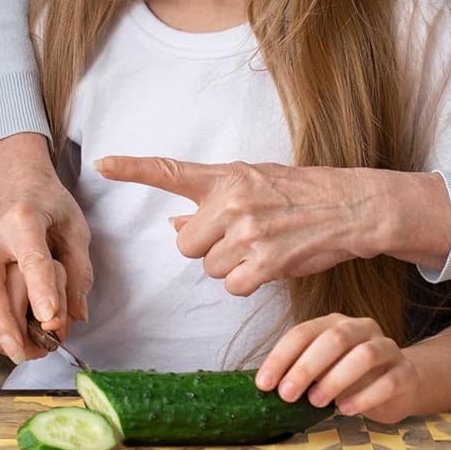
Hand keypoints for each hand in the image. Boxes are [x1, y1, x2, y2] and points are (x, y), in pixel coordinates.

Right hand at [0, 133, 91, 363]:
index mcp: (23, 218)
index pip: (31, 259)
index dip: (41, 292)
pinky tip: (2, 337)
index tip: (50, 321)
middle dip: (6, 327)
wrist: (9, 178)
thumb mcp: (74, 226)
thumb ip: (79, 271)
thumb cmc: (46, 203)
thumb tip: (76, 316)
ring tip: (18, 351)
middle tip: (30, 354)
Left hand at [96, 156, 450, 292]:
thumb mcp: (252, 184)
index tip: (100, 163)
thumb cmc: (298, 193)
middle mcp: (231, 201)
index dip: (132, 168)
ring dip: (230, 265)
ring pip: (210, 267)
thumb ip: (211, 201)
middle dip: (206, 247)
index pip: (169, 169)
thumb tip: (174, 223)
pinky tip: (270, 263)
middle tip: (238, 236)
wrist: (349, 205)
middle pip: (186, 242)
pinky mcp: (265, 262)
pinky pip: (234, 285)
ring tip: (262, 245)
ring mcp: (247, 232)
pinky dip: (248, 282)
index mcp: (225, 176)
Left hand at [256, 313, 420, 425]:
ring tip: (316, 402)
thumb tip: (267, 387)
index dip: (281, 357)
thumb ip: (301, 371)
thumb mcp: (324, 370)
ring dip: (335, 379)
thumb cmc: (352, 377)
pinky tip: (346, 409)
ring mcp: (387, 347)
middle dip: (305, 367)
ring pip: (363, 355)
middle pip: (333, 339)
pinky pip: (387, 381)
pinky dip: (364, 396)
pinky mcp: (405, 372)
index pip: (303, 332)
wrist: (401, 384)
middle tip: (287, 395)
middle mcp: (361, 328)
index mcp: (335, 323)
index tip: (264, 384)